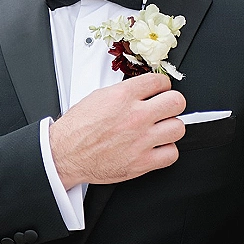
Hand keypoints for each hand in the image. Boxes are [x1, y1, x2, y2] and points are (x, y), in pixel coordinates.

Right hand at [49, 73, 185, 188]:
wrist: (65, 153)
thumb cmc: (77, 129)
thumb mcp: (98, 97)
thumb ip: (124, 92)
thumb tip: (142, 90)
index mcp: (123, 96)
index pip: (160, 81)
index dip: (163, 85)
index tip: (162, 90)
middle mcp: (135, 116)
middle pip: (177, 102)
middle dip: (173, 104)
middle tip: (166, 108)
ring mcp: (141, 140)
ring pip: (178, 128)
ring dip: (171, 128)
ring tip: (161, 129)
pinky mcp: (142, 161)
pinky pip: (171, 154)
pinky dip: (166, 151)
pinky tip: (157, 147)